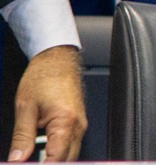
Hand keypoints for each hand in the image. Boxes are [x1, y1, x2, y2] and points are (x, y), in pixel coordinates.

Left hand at [10, 46, 84, 161]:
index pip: (56, 160)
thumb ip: (22, 138)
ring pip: (69, 155)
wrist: (58, 59)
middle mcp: (78, 126)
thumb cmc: (44, 76)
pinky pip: (69, 145)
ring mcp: (80, 125)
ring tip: (31, 155)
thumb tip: (17, 159)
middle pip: (67, 160)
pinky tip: (40, 150)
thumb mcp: (25, 108)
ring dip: (52, 160)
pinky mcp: (77, 123)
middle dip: (48, 164)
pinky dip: (55, 152)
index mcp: (66, 122)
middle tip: (26, 162)